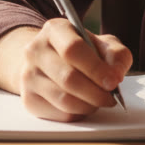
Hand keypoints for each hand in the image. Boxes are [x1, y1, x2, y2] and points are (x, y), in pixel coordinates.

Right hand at [18, 18, 132, 121]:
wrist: (48, 61)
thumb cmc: (81, 52)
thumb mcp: (102, 44)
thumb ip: (116, 55)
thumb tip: (116, 75)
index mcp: (54, 30)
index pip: (73, 49)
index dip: (96, 68)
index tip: (114, 81)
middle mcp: (35, 50)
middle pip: (68, 78)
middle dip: (96, 92)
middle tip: (111, 97)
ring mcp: (28, 75)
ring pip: (64, 100)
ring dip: (89, 105)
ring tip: (99, 101)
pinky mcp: (29, 99)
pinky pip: (59, 114)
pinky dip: (78, 114)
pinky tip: (84, 105)